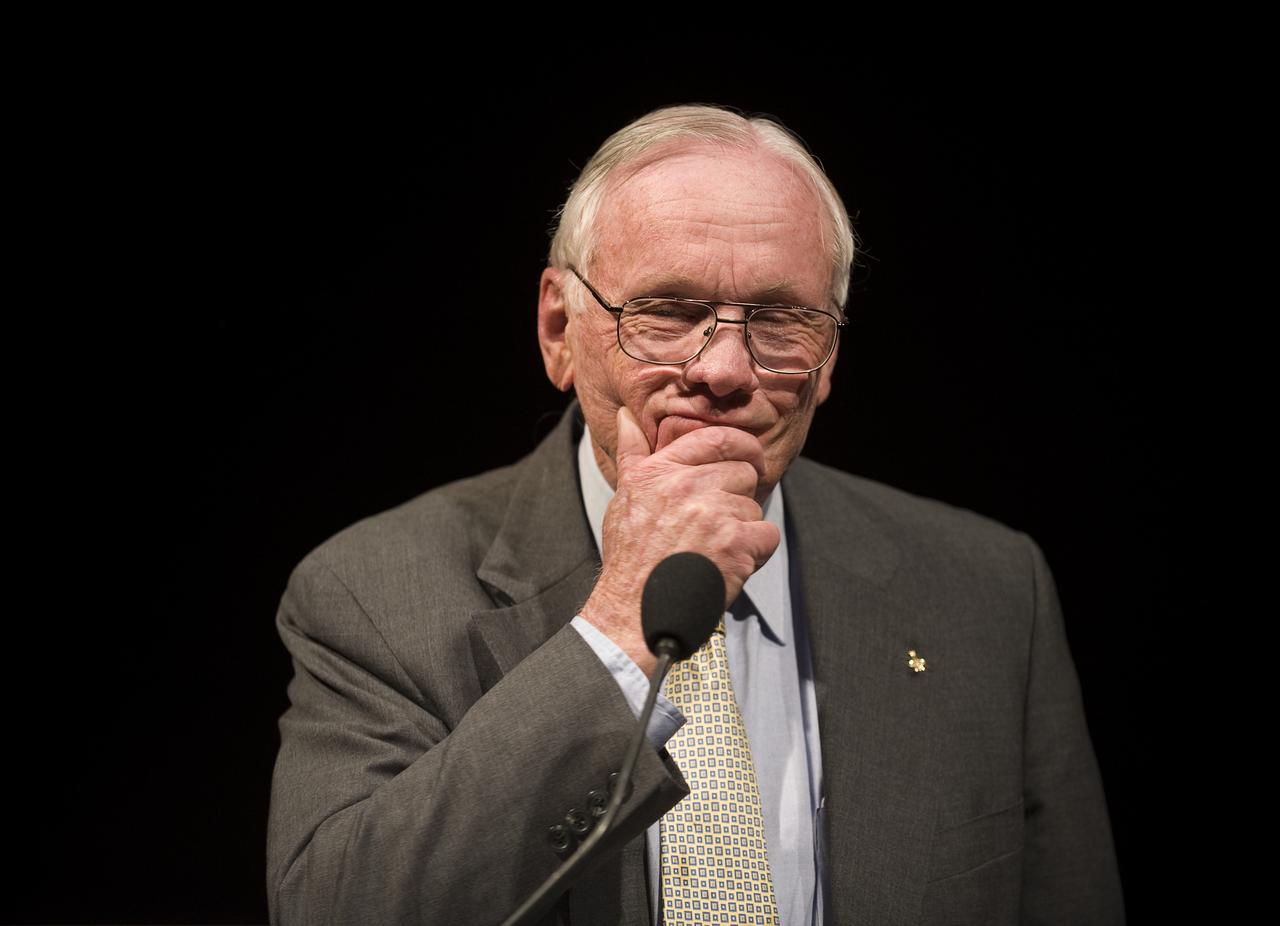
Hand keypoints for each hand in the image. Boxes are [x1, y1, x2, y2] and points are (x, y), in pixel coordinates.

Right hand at [581, 406, 781, 673]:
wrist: (635, 606)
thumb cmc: (631, 554)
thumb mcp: (625, 495)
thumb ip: (633, 454)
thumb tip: (626, 417)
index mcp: (662, 470)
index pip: (717, 438)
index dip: (742, 445)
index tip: (750, 457)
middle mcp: (688, 486)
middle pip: (743, 472)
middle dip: (738, 495)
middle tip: (719, 520)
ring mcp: (714, 514)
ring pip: (754, 506)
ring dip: (743, 527)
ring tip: (715, 547)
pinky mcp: (735, 545)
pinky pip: (767, 534)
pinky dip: (757, 550)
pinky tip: (733, 561)